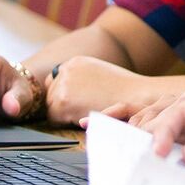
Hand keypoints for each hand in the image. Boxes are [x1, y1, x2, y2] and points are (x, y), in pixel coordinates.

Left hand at [44, 55, 171, 124]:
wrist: (135, 96)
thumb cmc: (123, 90)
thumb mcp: (99, 74)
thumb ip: (80, 78)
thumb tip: (67, 92)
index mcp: (75, 62)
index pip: (55, 80)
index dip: (62, 93)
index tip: (73, 102)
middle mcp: (66, 71)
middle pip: (50, 94)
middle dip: (61, 104)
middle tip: (81, 110)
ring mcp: (63, 86)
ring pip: (50, 106)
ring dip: (63, 114)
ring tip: (85, 113)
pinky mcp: (63, 103)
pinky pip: (53, 118)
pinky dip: (65, 122)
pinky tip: (83, 117)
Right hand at [137, 84, 184, 169]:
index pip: (177, 112)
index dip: (162, 132)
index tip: (157, 153)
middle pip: (160, 122)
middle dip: (143, 137)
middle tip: (132, 160)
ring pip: (160, 136)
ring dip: (144, 146)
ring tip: (131, 162)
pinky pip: (171, 153)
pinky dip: (157, 158)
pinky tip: (147, 167)